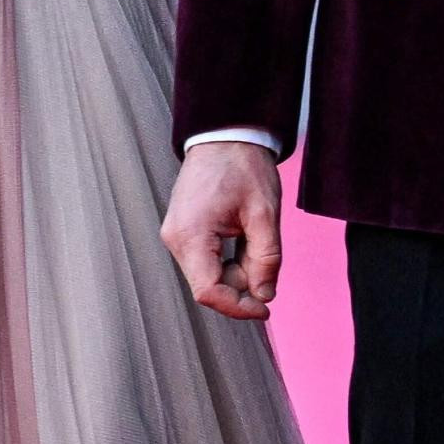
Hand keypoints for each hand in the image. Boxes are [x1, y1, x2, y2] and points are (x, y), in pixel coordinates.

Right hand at [162, 142, 282, 320]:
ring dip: (237, 272)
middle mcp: (176, 239)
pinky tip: (244, 239)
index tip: (265, 308)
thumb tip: (264, 294)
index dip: (238, 307)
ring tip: (256, 240)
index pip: (209, 292)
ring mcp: (176, 235)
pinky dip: (228, 261)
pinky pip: (206, 260)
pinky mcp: (183, 231)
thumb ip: (266, 259)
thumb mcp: (265, 214)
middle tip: (268, 267)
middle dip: (241, 287)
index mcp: (192, 235)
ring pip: (208, 274)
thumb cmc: (242, 166)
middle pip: (208, 285)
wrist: (224, 134)